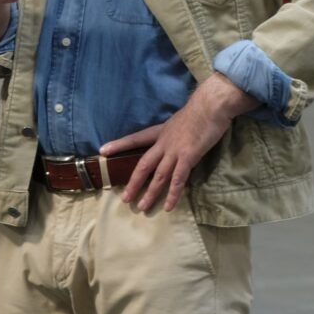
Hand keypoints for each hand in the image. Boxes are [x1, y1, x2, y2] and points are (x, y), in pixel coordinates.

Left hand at [100, 73, 258, 211]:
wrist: (210, 105)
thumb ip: (175, 133)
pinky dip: (173, 194)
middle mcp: (163, 143)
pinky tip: (169, 206)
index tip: (103, 151)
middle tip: (125, 199)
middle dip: (134, 183)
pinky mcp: (188, 157)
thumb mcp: (180, 120)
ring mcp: (174, 151)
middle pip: (144, 165)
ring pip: (159, 176)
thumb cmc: (200, 111)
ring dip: (151, 193)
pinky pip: (178, 180)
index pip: (135, 138)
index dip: (119, 145)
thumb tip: (175, 139)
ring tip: (142, 207)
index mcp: (160, 132)